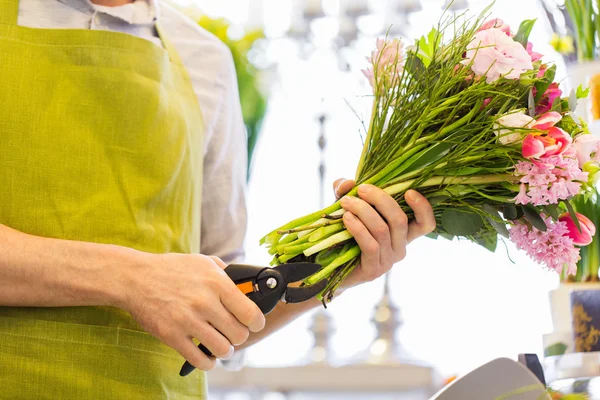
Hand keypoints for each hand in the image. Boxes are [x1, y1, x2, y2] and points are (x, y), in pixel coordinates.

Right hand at [120, 253, 264, 370]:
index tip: (255, 324)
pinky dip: (208, 362)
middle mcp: (204, 302)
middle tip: (233, 332)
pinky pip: (200, 360)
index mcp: (216, 283)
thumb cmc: (171, 269)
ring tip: (220, 344)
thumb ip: (226, 274)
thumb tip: (246, 285)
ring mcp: (187, 321)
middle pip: (239, 334)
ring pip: (222, 349)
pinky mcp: (171, 336)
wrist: (135, 278)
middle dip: (239, 336)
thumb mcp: (203, 262)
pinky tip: (206, 354)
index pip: (251, 313)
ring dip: (225, 350)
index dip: (257, 323)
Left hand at [333, 179, 435, 288]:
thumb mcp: (348, 206)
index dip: (423, 208)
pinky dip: (358, 228)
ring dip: (363, 211)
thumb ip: (347, 191)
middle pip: (400, 219)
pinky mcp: (373, 270)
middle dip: (380, 199)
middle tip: (361, 189)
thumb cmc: (344, 232)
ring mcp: (388, 261)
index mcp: (403, 233)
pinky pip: (370, 244)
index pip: (426, 223)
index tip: (409, 191)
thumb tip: (350, 182)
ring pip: (382, 229)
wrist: (328, 266)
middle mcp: (400, 247)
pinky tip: (346, 218)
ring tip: (346, 202)